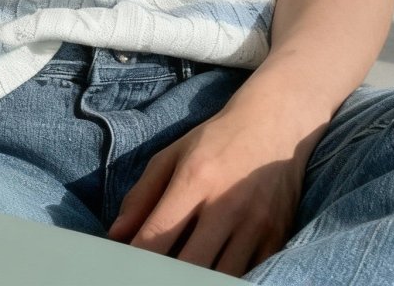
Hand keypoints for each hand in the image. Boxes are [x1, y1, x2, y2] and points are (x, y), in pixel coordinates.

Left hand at [106, 103, 308, 277]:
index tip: (126, 268)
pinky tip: (212, 271)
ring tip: (182, 271)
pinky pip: (250, 275)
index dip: (138, 259)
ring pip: (221, 277)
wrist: (274, 124)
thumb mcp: (173, 155)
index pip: (159, 234)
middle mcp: (226, 204)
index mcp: (194, 179)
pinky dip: (228, 278)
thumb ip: (142, 194)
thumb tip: (116, 234)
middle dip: (167, 274)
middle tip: (151, 274)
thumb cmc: (216, 140)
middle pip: (190, 265)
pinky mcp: (277, 238)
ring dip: (198, 278)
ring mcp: (256, 224)